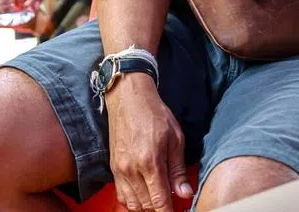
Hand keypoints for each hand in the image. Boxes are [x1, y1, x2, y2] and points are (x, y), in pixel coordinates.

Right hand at [105, 75, 192, 210]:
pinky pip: (121, 195)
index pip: (159, 200)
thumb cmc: (154, 114)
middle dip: (159, 209)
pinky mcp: (113, 168)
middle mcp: (131, 170)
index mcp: (150, 162)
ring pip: (132, 204)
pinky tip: (143, 195)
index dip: (168, 211)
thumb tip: (185, 193)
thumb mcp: (175, 138)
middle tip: (170, 203)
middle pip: (146, 206)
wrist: (129, 98)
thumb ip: (178, 169)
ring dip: (146, 207)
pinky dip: (133, 201)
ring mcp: (120, 170)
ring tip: (158, 199)